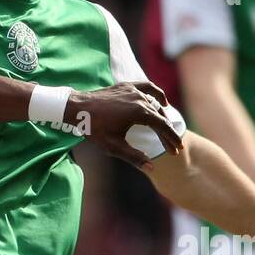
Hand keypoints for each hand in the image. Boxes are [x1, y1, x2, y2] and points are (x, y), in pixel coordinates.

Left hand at [67, 81, 182, 164]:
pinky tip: (162, 102)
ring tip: (167, 130)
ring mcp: (133, 90)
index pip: (162, 126)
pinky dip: (157, 95)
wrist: (77, 108)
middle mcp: (140, 98)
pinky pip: (147, 88)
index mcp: (140, 112)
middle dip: (168, 132)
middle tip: (173, 146)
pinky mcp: (126, 86)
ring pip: (155, 103)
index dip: (171, 139)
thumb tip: (151, 168)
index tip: (177, 150)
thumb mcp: (113, 146)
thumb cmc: (94, 128)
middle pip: (160, 116)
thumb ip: (134, 156)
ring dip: (162, 117)